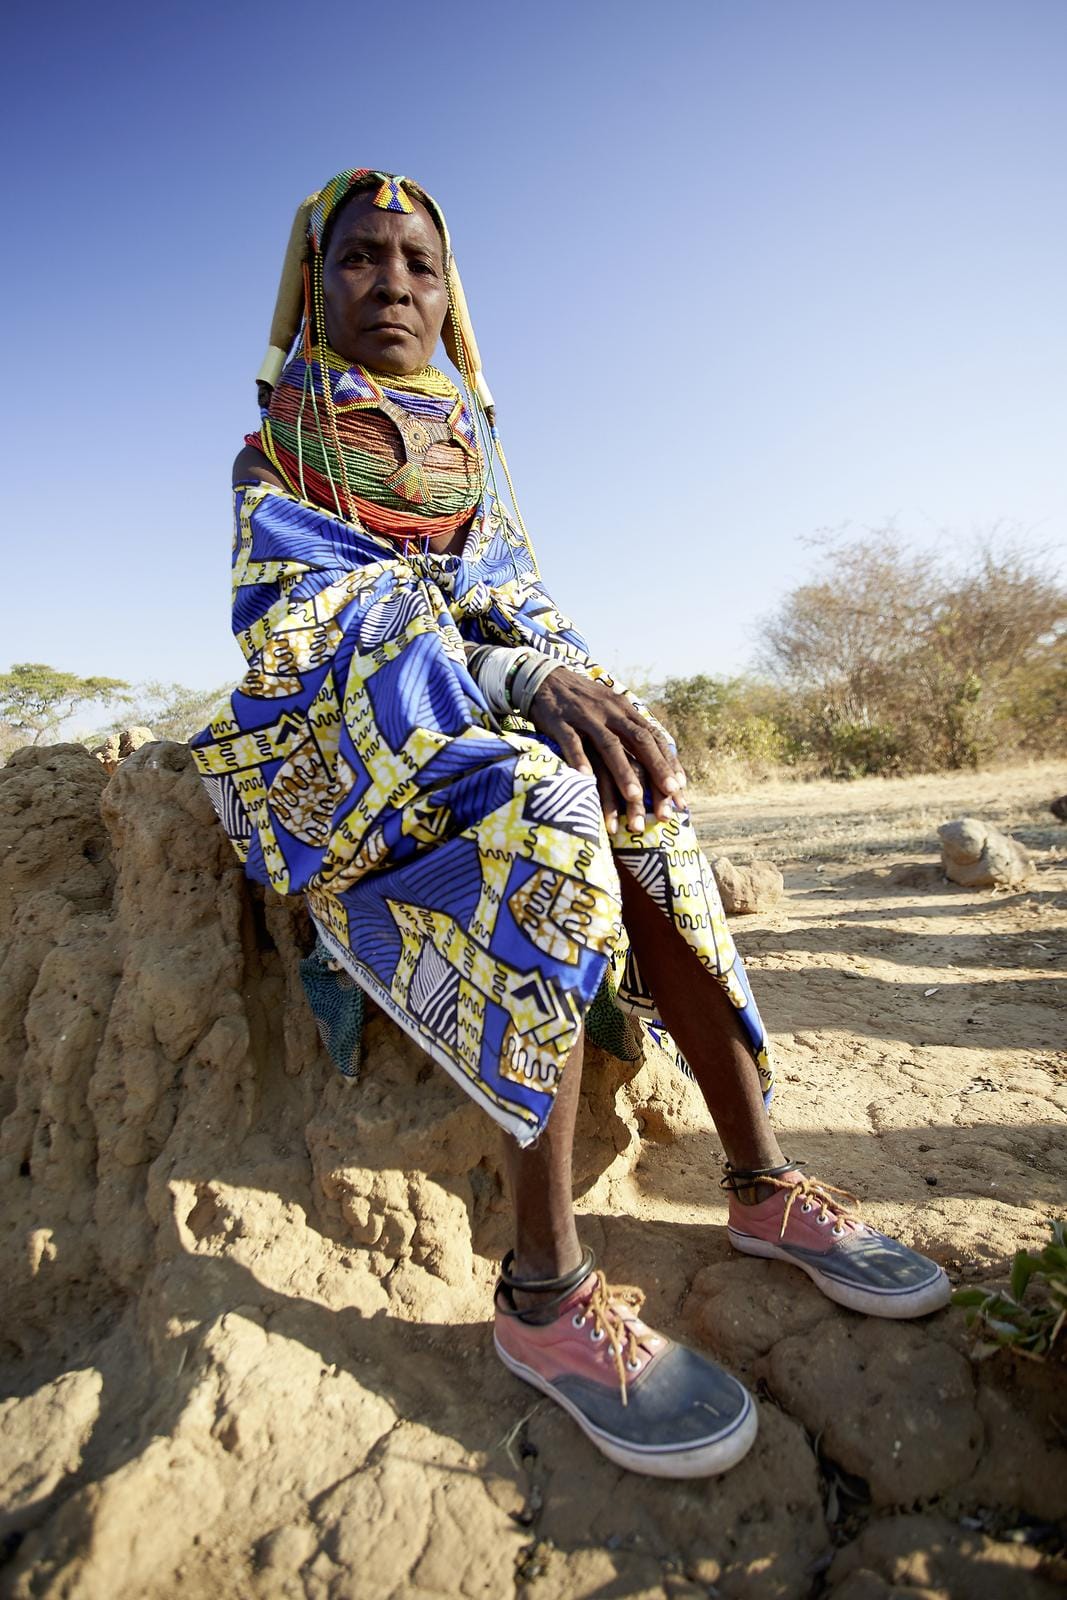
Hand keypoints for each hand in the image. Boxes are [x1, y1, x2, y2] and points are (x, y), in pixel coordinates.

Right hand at [526, 668, 686, 834]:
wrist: (543, 678)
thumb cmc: (581, 703)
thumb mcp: (610, 709)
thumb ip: (628, 731)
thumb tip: (652, 761)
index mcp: (625, 709)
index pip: (654, 736)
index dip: (668, 761)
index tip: (679, 788)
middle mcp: (610, 712)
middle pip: (639, 741)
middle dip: (657, 768)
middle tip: (670, 795)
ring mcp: (585, 716)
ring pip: (609, 745)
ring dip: (623, 772)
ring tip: (635, 798)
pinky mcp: (560, 721)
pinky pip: (571, 742)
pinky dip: (579, 760)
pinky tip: (585, 779)